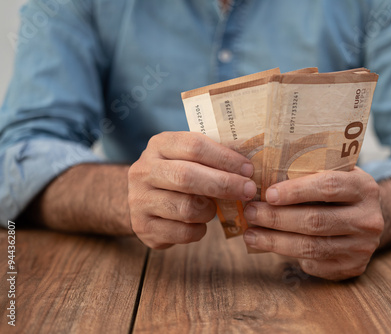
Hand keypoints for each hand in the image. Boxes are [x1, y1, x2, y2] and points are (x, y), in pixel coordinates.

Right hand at [128, 132, 256, 248]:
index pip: (194, 146)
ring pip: (186, 208)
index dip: (225, 158)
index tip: (248, 170)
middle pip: (187, 176)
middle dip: (224, 184)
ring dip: (210, 211)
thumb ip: (214, 158)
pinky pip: (182, 232)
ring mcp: (139, 200)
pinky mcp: (142, 226)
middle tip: (248, 191)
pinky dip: (199, 230)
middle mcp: (143, 170)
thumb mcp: (190, 158)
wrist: (143, 201)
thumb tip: (251, 164)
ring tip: (214, 209)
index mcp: (159, 145)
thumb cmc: (179, 175)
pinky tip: (200, 224)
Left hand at [243, 167, 383, 280]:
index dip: (296, 191)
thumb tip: (260, 177)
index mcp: (364, 187)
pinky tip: (269, 246)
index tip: (268, 194)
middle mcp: (368, 219)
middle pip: (316, 220)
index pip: (328, 186)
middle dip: (276, 218)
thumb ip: (308, 171)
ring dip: (275, 241)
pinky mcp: (352, 267)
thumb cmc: (339, 191)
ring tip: (251, 234)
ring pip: (311, 247)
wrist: (367, 218)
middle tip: (250, 212)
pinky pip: (314, 264)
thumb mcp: (333, 173)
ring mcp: (362, 246)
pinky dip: (288, 255)